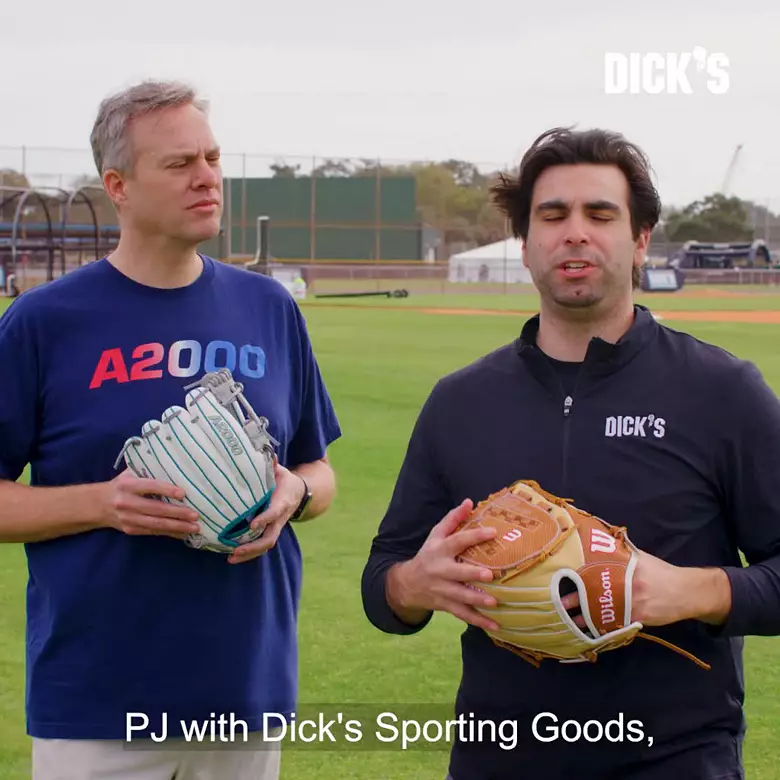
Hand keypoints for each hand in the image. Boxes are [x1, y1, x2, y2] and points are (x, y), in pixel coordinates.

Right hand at [99, 470, 199, 539]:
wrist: (97, 504)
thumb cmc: (121, 485)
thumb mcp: (130, 473)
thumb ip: (148, 470)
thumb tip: (175, 466)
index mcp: (128, 485)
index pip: (150, 486)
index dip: (166, 490)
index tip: (183, 494)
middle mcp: (127, 502)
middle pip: (156, 509)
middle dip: (177, 513)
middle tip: (195, 515)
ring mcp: (129, 518)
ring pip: (156, 524)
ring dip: (177, 526)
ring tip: (194, 527)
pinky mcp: (131, 530)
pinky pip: (154, 532)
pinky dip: (171, 533)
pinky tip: (184, 533)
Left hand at [227, 461, 306, 563]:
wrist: (300, 493)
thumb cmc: (284, 480)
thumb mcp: (281, 471)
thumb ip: (272, 465)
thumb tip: (267, 453)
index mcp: (282, 501)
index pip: (274, 512)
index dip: (264, 519)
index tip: (252, 525)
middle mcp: (280, 518)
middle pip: (270, 537)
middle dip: (253, 546)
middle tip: (236, 550)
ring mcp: (275, 527)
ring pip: (265, 545)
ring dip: (249, 554)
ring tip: (231, 558)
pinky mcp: (270, 532)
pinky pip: (261, 546)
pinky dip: (248, 553)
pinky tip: (233, 556)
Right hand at [386, 499, 500, 631]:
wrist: (407, 584)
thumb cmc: (429, 555)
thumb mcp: (436, 535)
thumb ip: (453, 519)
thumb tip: (469, 501)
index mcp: (440, 550)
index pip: (457, 540)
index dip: (474, 536)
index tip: (492, 532)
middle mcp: (440, 570)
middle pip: (457, 572)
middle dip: (472, 574)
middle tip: (490, 575)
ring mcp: (442, 590)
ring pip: (460, 596)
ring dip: (476, 600)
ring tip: (494, 602)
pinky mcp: (445, 605)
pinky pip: (463, 614)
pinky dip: (478, 621)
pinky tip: (495, 625)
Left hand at [560, 551, 731, 627]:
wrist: (686, 591)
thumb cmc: (659, 572)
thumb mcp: (639, 557)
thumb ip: (619, 552)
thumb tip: (598, 539)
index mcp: (625, 565)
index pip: (597, 569)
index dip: (579, 575)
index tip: (562, 577)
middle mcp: (627, 583)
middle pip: (596, 592)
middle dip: (576, 599)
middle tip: (558, 604)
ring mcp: (632, 602)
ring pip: (603, 611)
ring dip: (584, 618)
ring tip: (567, 622)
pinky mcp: (638, 618)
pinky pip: (616, 624)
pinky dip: (602, 628)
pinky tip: (589, 632)